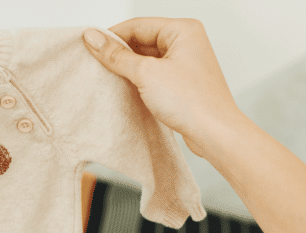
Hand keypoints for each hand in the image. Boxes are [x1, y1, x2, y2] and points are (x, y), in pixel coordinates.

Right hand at [82, 18, 244, 158]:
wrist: (215, 134)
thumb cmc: (193, 102)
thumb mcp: (146, 74)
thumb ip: (117, 55)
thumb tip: (94, 38)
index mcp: (184, 30)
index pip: (138, 25)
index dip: (112, 35)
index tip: (90, 44)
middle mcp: (187, 43)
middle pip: (142, 40)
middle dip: (120, 52)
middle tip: (96, 63)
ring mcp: (186, 64)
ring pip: (148, 59)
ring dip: (129, 68)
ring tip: (109, 78)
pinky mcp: (183, 84)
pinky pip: (155, 75)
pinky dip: (140, 80)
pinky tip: (127, 89)